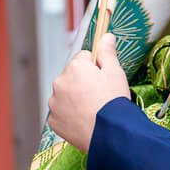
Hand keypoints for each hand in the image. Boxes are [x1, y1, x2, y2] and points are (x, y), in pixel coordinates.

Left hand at [47, 34, 129, 152]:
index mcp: (74, 66)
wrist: (110, 133)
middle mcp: (59, 82)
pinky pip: (61, 113)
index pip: (83, 58)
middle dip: (83, 82)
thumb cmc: (113, 100)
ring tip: (92, 110)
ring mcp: (54, 103)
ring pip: (65, 95)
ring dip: (74, 99)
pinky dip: (69, 116)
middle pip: (72, 76)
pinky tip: (84, 120)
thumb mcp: (115, 71)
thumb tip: (106, 36)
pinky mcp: (53, 121)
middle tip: (99, 96)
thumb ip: (107, 52)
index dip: (95, 67)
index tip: (103, 79)